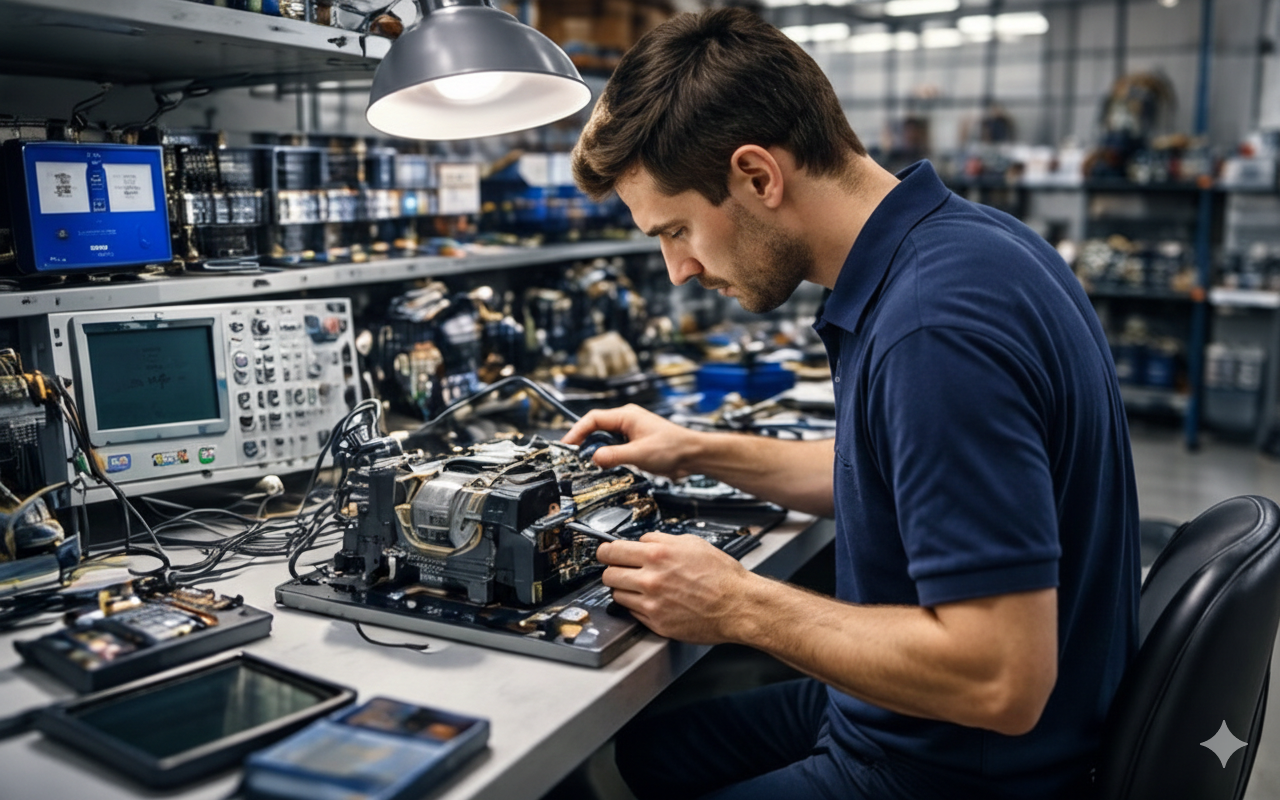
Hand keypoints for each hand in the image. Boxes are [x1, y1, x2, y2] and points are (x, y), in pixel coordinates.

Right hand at [562, 404, 701, 476]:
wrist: (693, 455)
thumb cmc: (673, 447)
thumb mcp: (640, 454)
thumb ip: (614, 456)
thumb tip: (594, 458)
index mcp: (626, 416)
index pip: (593, 419)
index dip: (577, 431)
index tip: (566, 444)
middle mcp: (627, 421)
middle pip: (596, 428)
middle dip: (583, 441)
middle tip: (572, 456)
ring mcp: (631, 433)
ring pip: (604, 439)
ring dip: (596, 450)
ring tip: (586, 463)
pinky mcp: (635, 444)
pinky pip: (614, 448)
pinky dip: (607, 456)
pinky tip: (605, 466)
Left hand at [596, 531, 750, 643]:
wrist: (738, 605)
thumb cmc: (722, 575)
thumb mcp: (692, 543)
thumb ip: (661, 540)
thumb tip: (642, 541)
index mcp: (658, 555)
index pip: (612, 551)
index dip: (606, 551)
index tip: (605, 553)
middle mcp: (651, 579)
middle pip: (608, 575)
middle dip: (614, 571)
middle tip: (623, 570)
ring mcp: (652, 604)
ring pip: (617, 595)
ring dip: (625, 590)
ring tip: (642, 587)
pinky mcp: (657, 623)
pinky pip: (633, 612)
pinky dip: (638, 606)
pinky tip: (654, 601)